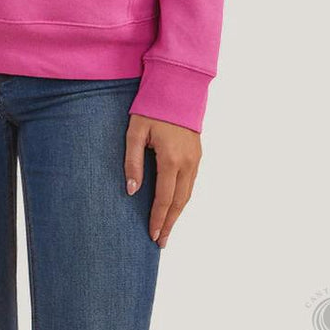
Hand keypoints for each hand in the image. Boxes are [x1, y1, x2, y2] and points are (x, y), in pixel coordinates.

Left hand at [124, 115, 200, 247]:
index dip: (157, 218)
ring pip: (188, 194)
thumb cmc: (152, 107)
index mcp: (171, 158)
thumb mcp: (135, 132)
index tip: (152, 236)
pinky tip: (175, 205)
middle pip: (179, 202)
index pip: (164, 197)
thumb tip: (131, 191)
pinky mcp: (198, 154)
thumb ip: (133, 162)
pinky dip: (183, 199)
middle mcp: (187, 162)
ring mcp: (196, 158)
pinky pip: (191, 183)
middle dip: (169, 223)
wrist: (176, 87)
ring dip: (177, 213)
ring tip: (167, 229)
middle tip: (160, 242)